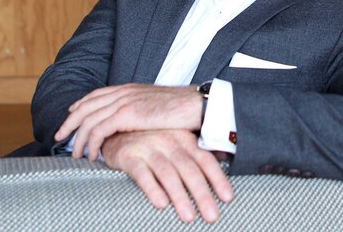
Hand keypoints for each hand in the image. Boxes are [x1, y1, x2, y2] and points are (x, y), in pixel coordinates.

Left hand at [55, 83, 202, 159]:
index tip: (70, 117)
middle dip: (70, 123)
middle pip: (85, 106)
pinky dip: (92, 144)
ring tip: (76, 154)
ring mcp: (124, 102)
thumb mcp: (157, 106)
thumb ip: (142, 111)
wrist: (197, 105)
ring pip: (89, 120)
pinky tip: (93, 155)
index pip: (96, 95)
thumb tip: (136, 123)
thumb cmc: (184, 109)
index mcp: (130, 88)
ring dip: (79, 139)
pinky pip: (99, 130)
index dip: (80, 106)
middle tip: (59, 137)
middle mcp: (123, 92)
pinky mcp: (127, 114)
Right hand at [102, 130, 233, 223]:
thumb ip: (196, 152)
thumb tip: (225, 160)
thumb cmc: (150, 138)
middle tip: (211, 215)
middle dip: (202, 194)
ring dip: (180, 196)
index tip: (227, 198)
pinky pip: (142, 173)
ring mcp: (148, 147)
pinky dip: (152, 189)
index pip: (205, 160)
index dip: (217, 179)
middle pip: (189, 170)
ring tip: (188, 216)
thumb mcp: (175, 139)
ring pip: (168, 173)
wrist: (115, 127)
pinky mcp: (128, 155)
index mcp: (184, 138)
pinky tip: (161, 204)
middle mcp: (168, 141)